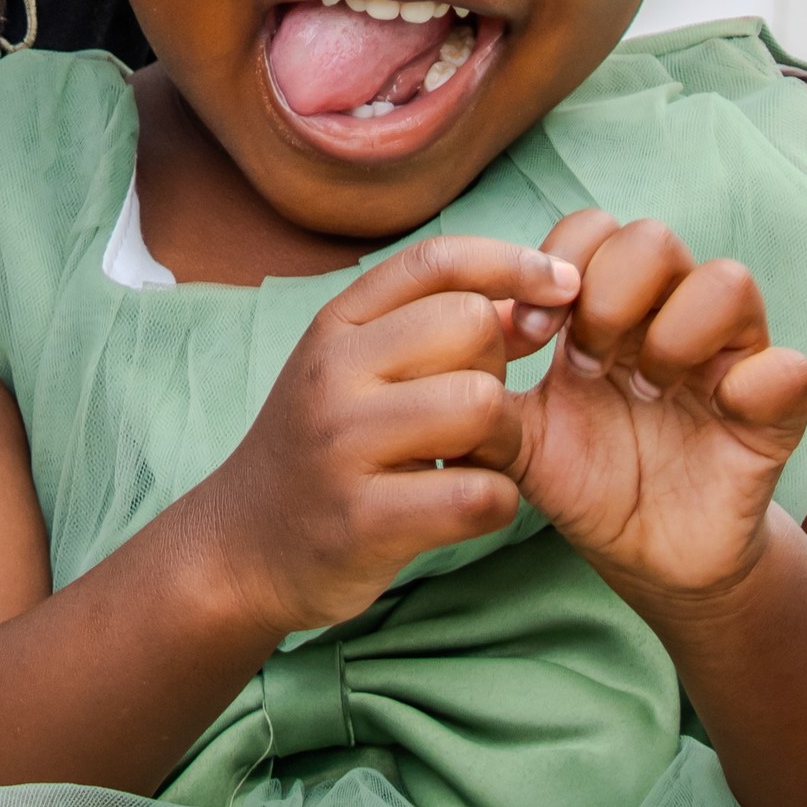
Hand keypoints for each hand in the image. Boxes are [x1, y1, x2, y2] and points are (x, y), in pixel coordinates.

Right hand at [191, 235, 577, 639]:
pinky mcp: (363, 520)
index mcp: (335, 326)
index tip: (563, 283)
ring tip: (472, 460)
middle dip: (500, 369)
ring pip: (482, 405)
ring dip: (504, 441)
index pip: (435, 260)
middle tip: (474, 414)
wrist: (243, 546)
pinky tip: (465, 506)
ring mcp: (343, 445)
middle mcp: (332, 373)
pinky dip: (496, 504)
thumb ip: (430, 329)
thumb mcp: (354, 370)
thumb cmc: (324, 449)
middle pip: (472, 326)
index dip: (511, 261)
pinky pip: (479, 495)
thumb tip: (529, 301)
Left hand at [513, 205, 806, 603]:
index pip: (590, 230)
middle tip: (587, 360)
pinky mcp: (772, 414)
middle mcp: (669, 317)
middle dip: (610, 292)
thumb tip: (432, 367)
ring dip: (676, 330)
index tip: (529, 336)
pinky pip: (789, 368)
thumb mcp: (518, 444)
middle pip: (653, 238)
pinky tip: (716, 410)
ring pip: (727, 280)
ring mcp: (726, 360)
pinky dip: (758, 381)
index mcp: (606, 311)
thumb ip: (478, 400)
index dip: (556, 265)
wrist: (647, 560)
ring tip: (646, 388)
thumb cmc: (584, 484)